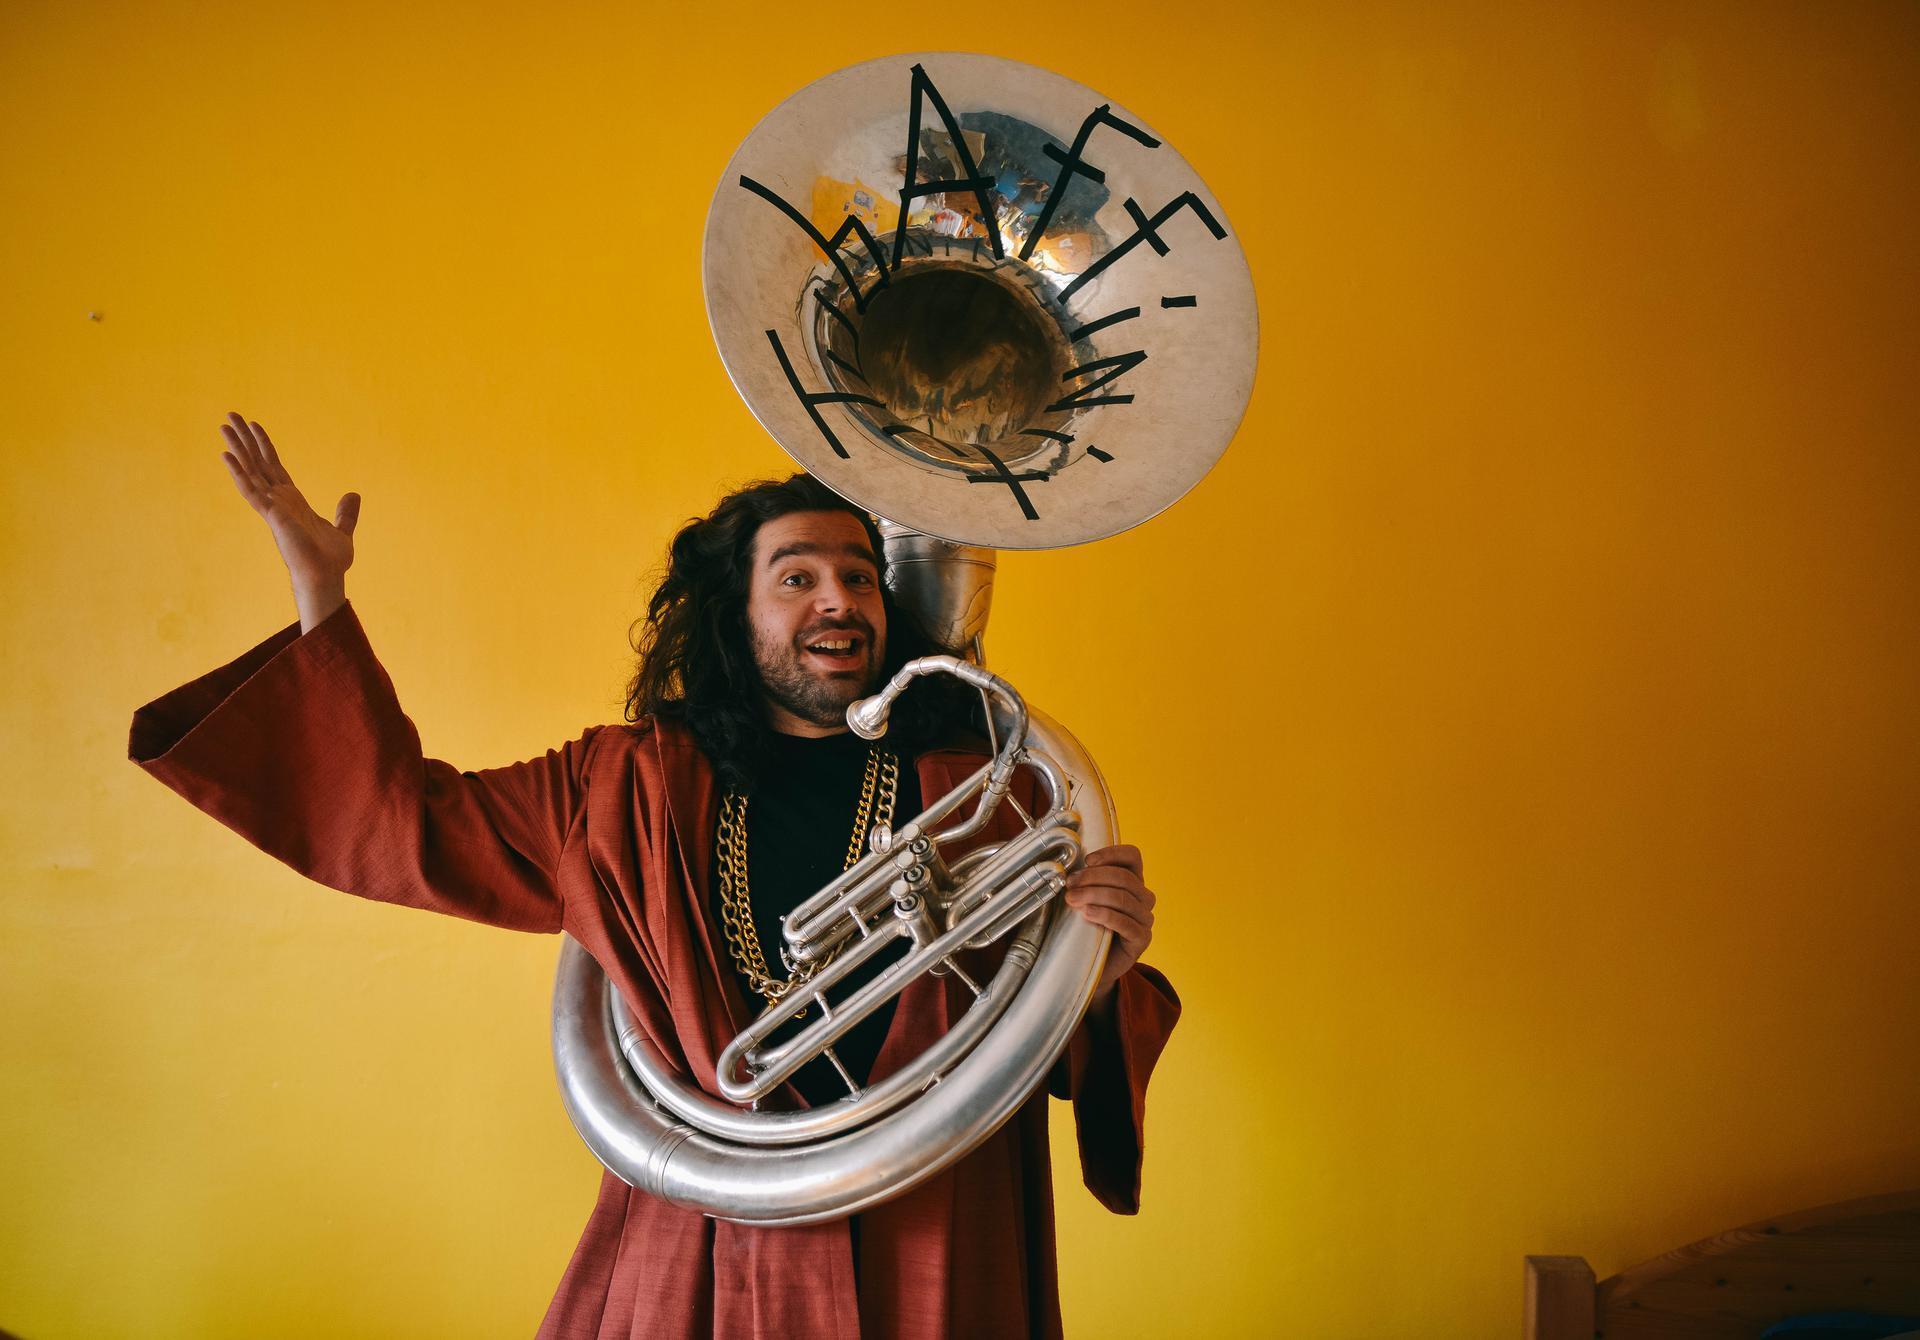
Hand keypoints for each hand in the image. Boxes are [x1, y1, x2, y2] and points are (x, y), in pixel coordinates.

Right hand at [218, 412, 358, 629]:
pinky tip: (227, 455)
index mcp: (293, 501)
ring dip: (237, 448)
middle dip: (245, 439)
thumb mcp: (343, 530)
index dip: (265, 446)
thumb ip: (346, 513)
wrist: (326, 577)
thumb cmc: (330, 560)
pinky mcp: (271, 515)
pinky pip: (250, 490)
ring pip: (250, 470)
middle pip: (258, 462)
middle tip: (230, 415)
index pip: (275, 466)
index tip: (254, 425)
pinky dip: (239, 472)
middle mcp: (278, 501)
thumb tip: (354, 495)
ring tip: (224, 425)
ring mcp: (272, 507)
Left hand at [1062, 844, 1154, 1003]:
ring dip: (1095, 895)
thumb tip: (1065, 865)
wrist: (1089, 966)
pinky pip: (1127, 924)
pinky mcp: (1142, 940)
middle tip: (1070, 885)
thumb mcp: (1084, 899)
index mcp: (1133, 881)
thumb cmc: (1086, 927)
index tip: (1087, 860)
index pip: (1133, 857)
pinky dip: (1105, 915)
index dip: (1112, 854)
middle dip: (1093, 878)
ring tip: (1072, 899)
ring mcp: (1145, 919)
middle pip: (1125, 878)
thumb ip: (1082, 881)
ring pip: (1124, 899)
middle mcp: (1143, 898)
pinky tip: (1087, 914)